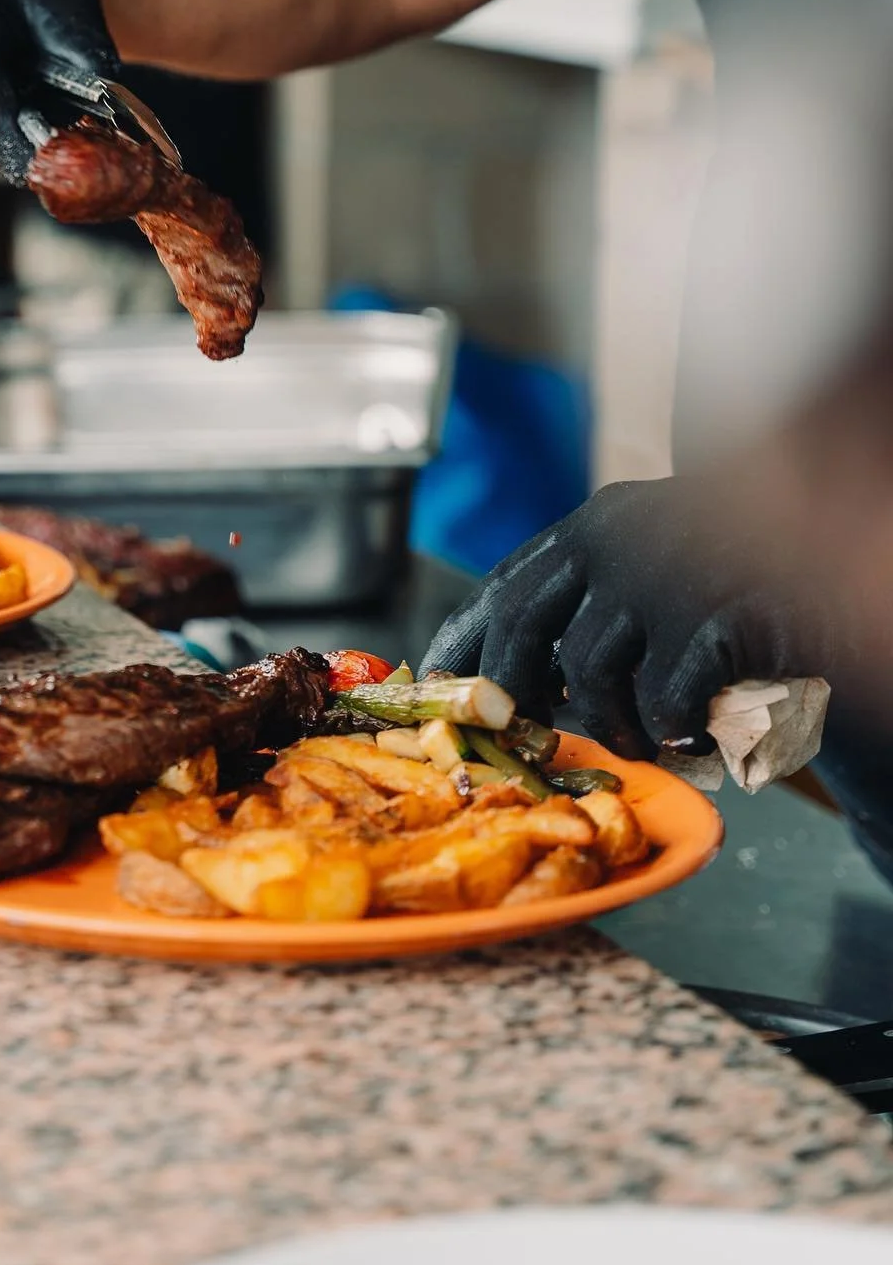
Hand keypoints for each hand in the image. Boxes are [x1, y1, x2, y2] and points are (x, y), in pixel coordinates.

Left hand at [419, 478, 836, 759]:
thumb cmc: (726, 592)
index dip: (462, 643)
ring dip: (605, 722)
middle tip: (528, 736)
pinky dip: (666, 726)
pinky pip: (663, 692)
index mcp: (594, 525)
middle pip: (522, 623)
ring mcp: (668, 569)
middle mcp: (621, 535)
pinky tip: (687, 731)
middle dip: (511, 691)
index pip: (503, 587)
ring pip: (591, 668)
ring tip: (635, 739)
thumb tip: (489, 677)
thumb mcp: (645, 575)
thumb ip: (583, 604)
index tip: (434, 688)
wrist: (831, 566)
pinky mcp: (722, 611)